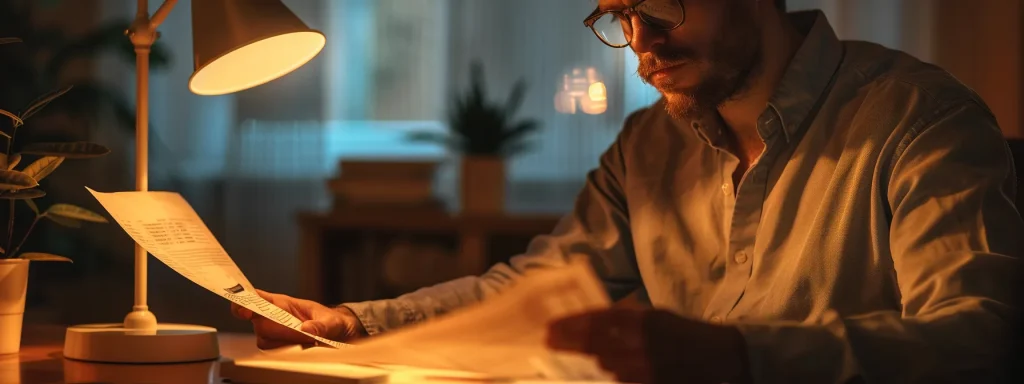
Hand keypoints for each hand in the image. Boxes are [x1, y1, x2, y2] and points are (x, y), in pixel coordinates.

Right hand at [231, 289, 367, 348]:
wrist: (338, 335)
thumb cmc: (331, 321)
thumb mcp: (332, 321)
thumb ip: (322, 325)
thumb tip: (307, 329)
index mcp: (282, 303)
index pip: (256, 298)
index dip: (245, 302)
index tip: (246, 311)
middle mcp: (273, 317)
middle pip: (259, 323)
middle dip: (276, 329)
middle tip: (300, 331)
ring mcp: (274, 334)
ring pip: (265, 340)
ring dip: (284, 342)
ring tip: (307, 340)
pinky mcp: (278, 347)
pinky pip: (274, 352)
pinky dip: (287, 351)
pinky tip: (303, 348)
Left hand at [547, 308, 750, 383]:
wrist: (720, 359)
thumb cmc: (686, 334)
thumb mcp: (656, 316)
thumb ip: (627, 317)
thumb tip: (593, 320)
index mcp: (643, 320)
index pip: (597, 321)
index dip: (571, 325)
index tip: (551, 327)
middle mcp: (641, 343)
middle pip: (593, 344)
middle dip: (568, 342)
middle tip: (548, 341)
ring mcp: (644, 367)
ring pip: (604, 365)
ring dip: (588, 360)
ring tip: (569, 353)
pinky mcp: (649, 382)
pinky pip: (619, 378)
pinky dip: (609, 373)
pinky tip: (600, 367)